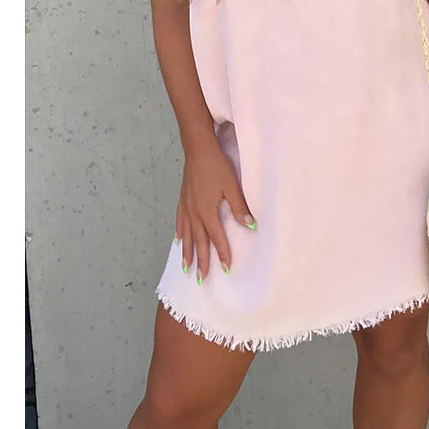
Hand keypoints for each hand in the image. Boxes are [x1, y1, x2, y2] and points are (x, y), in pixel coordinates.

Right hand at [174, 139, 256, 282]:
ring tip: (186, 267)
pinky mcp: (182, 199)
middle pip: (198, 242)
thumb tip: (250, 225)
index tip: (226, 269)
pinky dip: (179, 233)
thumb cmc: (216, 166)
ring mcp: (186, 206)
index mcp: (207, 212)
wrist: (198, 149)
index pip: (217, 238)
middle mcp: (194, 213)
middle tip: (200, 279)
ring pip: (186, 235)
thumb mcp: (232, 186)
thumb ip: (240, 207)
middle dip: (201, 261)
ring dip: (187, 252)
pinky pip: (179, 222)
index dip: (222, 253)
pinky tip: (178, 240)